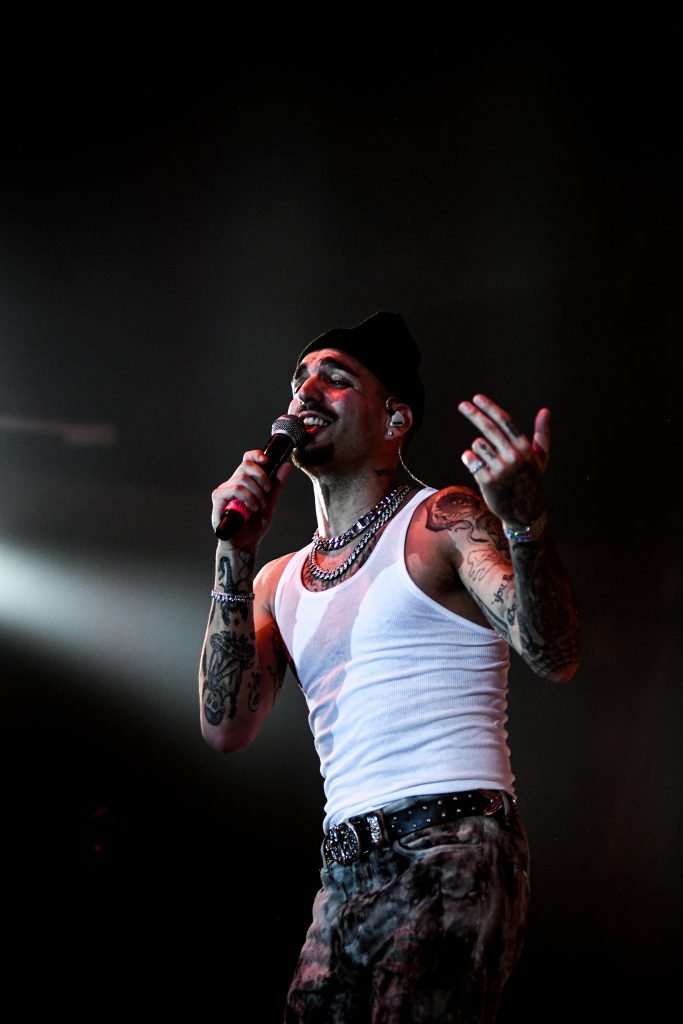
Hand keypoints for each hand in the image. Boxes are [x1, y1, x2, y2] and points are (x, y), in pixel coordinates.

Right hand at [211, 451, 292, 547]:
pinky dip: (247, 498)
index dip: (256, 455)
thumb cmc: (254, 526)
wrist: (246, 545)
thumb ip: (276, 485)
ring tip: (259, 507)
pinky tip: (251, 509)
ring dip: (256, 493)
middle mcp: (232, 484)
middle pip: (245, 465)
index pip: (247, 460)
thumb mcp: (270, 502)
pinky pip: (234, 490)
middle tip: (267, 491)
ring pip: (241, 478)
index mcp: (244, 482)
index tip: (267, 460)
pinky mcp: (218, 500)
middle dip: (262, 477)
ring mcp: (224, 492)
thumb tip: (286, 465)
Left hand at [458, 394, 549, 526]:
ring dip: (478, 448)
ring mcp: (500, 469)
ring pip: (478, 445)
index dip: (491, 408)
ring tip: (488, 461)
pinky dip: (470, 459)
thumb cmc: (531, 481)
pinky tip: (479, 467)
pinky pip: (470, 459)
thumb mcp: (540, 458)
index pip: (506, 422)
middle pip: (489, 429)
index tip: (477, 398)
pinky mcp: (487, 480)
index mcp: (525, 448)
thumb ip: (542, 433)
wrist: (523, 512)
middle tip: (462, 405)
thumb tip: (545, 410)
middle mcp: (513, 457)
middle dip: (474, 414)